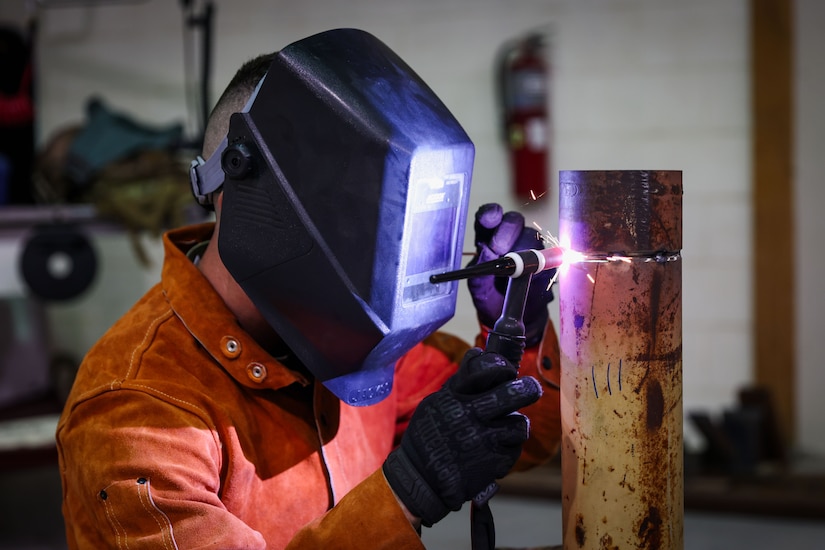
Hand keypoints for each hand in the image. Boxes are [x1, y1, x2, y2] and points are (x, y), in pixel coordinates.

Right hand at [382, 348, 541, 526]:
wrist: (421, 481)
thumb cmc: (429, 437)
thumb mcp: (436, 403)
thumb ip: (460, 382)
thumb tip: (479, 353)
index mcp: (453, 397)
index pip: (484, 368)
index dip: (501, 364)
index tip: (505, 368)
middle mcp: (468, 416)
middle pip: (512, 393)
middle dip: (526, 388)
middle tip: (529, 389)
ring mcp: (482, 440)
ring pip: (519, 423)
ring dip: (515, 423)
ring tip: (505, 426)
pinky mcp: (492, 463)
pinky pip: (515, 448)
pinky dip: (509, 446)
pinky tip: (496, 447)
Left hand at [467, 203, 554, 346]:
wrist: (515, 316)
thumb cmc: (493, 300)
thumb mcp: (480, 292)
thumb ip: (479, 275)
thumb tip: (486, 253)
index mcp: (486, 243)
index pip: (487, 220)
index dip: (489, 214)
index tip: (491, 219)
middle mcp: (507, 240)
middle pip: (512, 221)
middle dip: (507, 231)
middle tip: (500, 248)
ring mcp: (528, 247)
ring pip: (530, 234)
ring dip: (525, 248)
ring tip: (518, 270)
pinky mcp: (544, 259)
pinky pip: (547, 253)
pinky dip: (542, 262)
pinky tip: (534, 275)